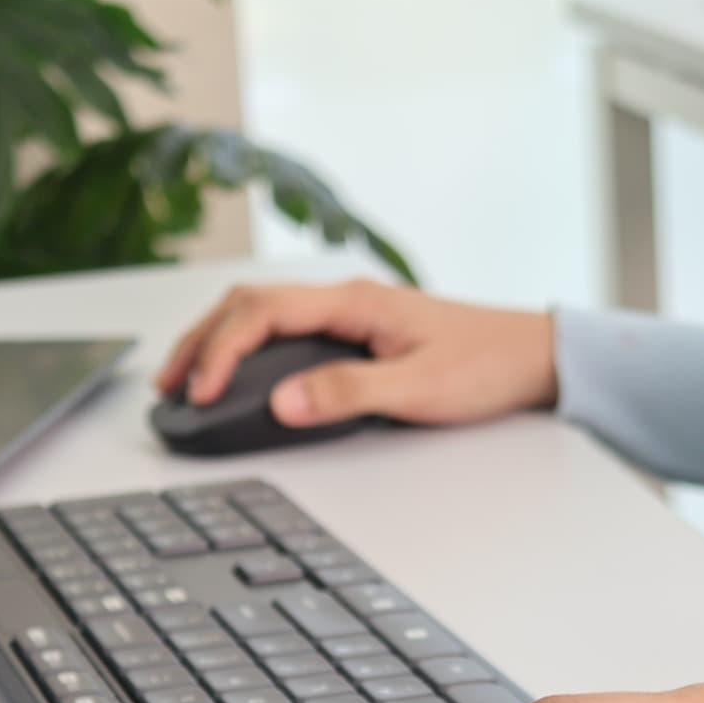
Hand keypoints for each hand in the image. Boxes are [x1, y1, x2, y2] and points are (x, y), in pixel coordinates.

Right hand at [155, 279, 557, 430]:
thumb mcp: (417, 387)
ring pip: (263, 314)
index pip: (262, 313)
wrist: (534, 356)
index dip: (220, 351)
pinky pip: (286, 329)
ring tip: (188, 379)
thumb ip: (348, 394)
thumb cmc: (486, 365)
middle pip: (249, 305)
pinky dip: (249, 347)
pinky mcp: (359, 331)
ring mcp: (351, 313)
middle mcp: (347, 298)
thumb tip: (284, 403)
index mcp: (354, 301)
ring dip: (219, 341)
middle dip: (201, 342)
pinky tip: (242, 373)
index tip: (198, 392)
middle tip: (168, 386)